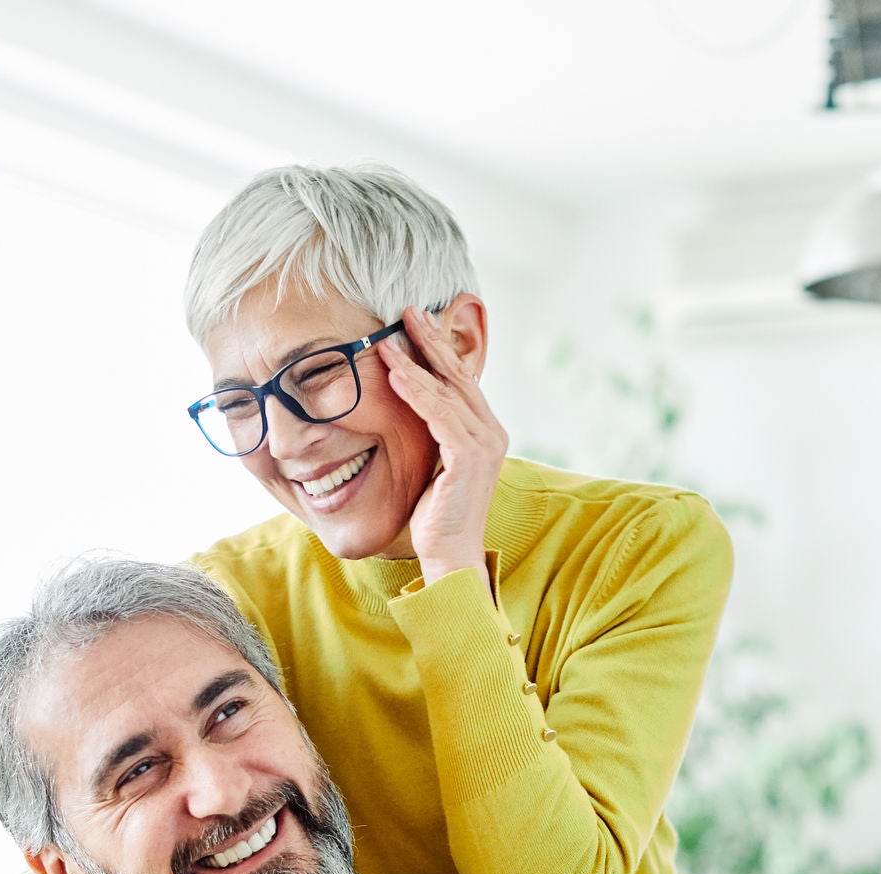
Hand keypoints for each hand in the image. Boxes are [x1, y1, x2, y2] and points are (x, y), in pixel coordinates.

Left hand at [376, 304, 507, 585]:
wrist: (451, 557)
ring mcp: (484, 444)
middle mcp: (491, 432)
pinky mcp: (469, 457)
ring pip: (446, 391)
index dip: (439, 350)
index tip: (416, 323)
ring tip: (388, 339)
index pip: (461, 381)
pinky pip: (439, 414)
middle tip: (408, 310)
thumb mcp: (434, 465)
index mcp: (485, 432)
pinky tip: (395, 373)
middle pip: (458, 376)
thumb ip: (433, 435)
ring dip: (416, 362)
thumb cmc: (437, 517)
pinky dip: (416, 392)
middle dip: (432, 341)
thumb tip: (413, 408)